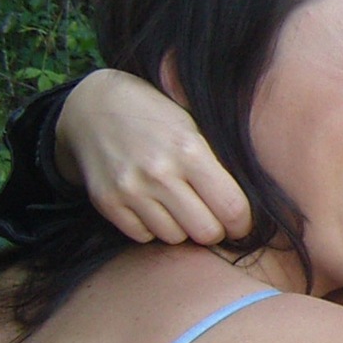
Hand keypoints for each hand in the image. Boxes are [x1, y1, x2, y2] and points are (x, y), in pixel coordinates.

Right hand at [59, 69, 249, 245]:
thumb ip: (217, 163)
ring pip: (174, 237)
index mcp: (190, 150)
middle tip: (212, 218)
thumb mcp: (194, 125)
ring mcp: (130, 189)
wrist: (93, 106)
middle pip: (205, 232)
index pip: (232, 207)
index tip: (240, 222)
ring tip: (178, 204)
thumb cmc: (156, 115)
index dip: (242, 222)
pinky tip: (152, 205)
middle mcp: (159, 173)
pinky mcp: (107, 202)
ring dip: (181, 228)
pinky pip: (143, 236)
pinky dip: (151, 227)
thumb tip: (249, 206)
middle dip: (214, 229)